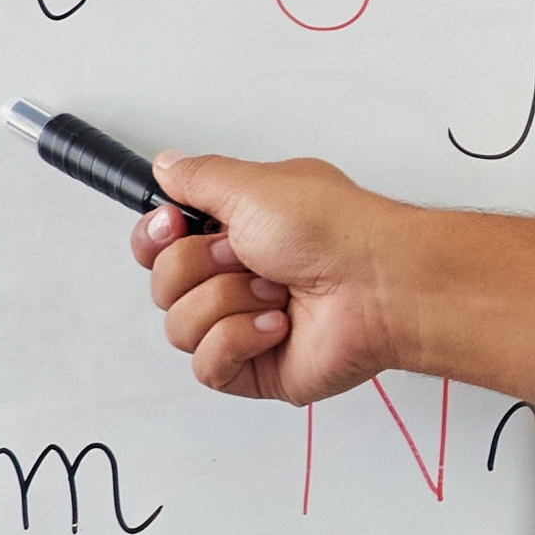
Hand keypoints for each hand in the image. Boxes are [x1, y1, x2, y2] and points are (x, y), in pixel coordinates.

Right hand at [143, 159, 410, 405]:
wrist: (381, 284)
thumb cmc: (334, 231)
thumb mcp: (254, 184)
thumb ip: (198, 177)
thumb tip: (167, 167)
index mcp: (234, 232)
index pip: (158, 244)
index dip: (153, 237)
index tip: (172, 224)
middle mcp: (235, 278)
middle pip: (163, 285)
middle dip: (201, 267)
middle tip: (246, 256)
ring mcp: (244, 325)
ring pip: (180, 328)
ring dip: (227, 303)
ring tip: (275, 291)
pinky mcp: (256, 368)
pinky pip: (208, 366)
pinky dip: (240, 340)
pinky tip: (279, 325)